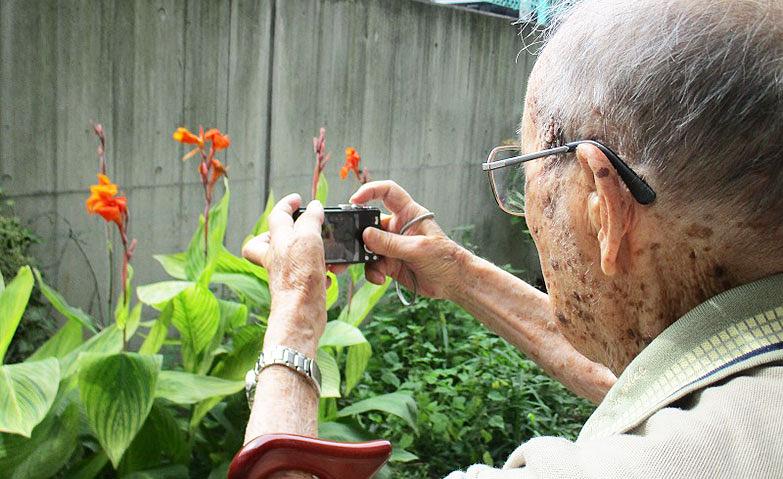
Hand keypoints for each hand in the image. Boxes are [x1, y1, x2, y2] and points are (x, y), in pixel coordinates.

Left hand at [242, 194, 327, 348]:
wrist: (301, 314)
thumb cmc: (299, 278)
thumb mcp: (307, 239)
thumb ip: (310, 220)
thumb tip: (314, 207)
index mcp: (277, 241)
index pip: (276, 216)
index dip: (286, 205)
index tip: (298, 199)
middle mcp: (278, 258)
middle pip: (268, 241)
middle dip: (284, 232)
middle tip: (301, 228)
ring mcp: (287, 275)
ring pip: (292, 258)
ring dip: (312, 252)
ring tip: (328, 253)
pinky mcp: (300, 289)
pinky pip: (309, 276)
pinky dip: (320, 273)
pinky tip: (329, 274)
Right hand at [349, 181, 468, 299]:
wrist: (454, 283)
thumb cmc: (446, 258)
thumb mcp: (418, 248)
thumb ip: (391, 243)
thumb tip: (366, 235)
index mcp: (409, 214)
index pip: (388, 192)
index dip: (370, 191)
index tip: (355, 201)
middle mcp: (398, 227)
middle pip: (371, 223)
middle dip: (359, 233)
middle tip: (350, 242)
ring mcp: (392, 246)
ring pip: (368, 246)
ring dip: (364, 257)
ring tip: (364, 267)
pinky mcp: (390, 263)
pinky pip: (373, 264)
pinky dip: (372, 271)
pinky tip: (380, 278)